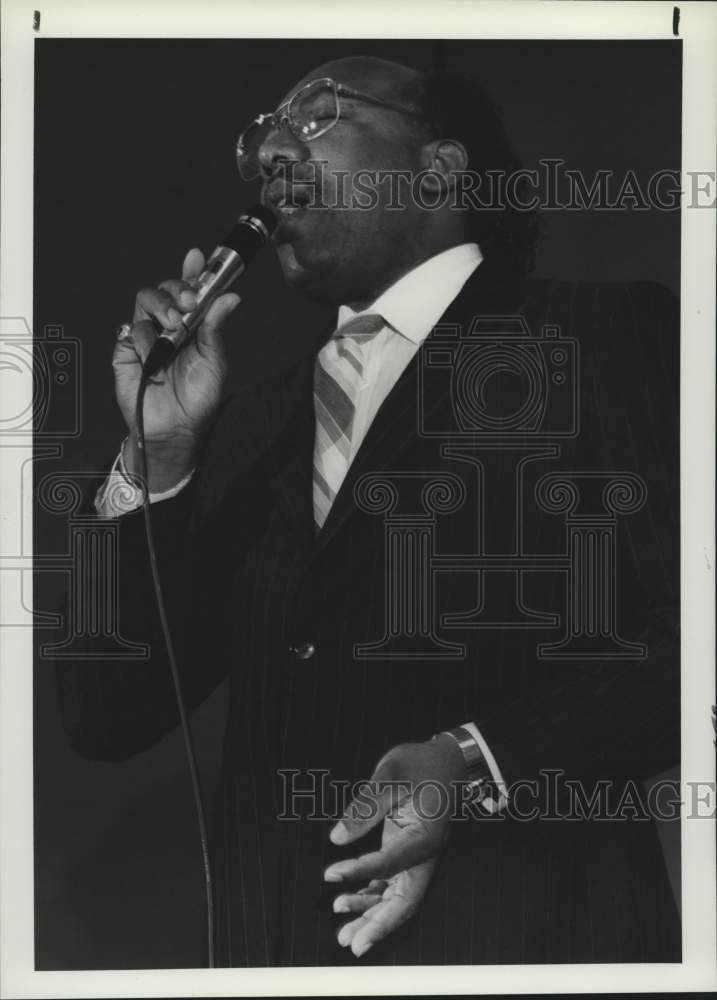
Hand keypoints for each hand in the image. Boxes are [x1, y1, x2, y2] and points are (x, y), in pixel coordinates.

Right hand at [114, 248, 239, 490]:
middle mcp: (168, 325)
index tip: (197, 257)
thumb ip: (215, 327)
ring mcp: (146, 334)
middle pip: (164, 289)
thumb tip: (231, 297)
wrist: (175, 427)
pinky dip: (145, 340)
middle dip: (177, 288)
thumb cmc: (198, 398)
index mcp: (192, 324)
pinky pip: (132, 330)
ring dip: (162, 310)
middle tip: (189, 301)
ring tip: (174, 330)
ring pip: (145, 301)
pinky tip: (155, 358)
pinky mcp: (125, 349)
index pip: (190, 290)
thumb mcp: (214, 361)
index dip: (192, 271)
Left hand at [324, 735, 467, 958]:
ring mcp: (416, 857)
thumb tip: (337, 837)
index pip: (392, 862)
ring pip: (397, 898)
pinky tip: (348, 903)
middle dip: (378, 924)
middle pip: (404, 900)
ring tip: (342, 933)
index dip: (361, 872)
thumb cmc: (420, 764)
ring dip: (371, 917)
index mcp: (426, 836)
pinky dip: (370, 897)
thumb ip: (365, 806)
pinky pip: (390, 884)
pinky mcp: (405, 853)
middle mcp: (424, 854)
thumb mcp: (392, 774)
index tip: (332, 875)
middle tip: (352, 943)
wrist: (444, 761)